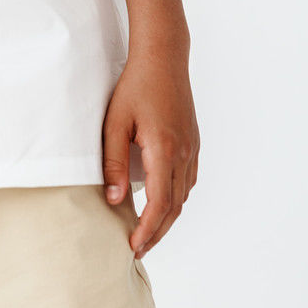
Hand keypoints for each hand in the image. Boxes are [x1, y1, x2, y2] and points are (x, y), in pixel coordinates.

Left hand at [101, 47, 198, 257]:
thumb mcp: (116, 122)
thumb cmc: (136, 86)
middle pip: (174, 207)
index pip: (160, 204)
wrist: (163, 58)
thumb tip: (113, 198)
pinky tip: (162, 204)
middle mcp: (184, 153)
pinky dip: (176, 199)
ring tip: (147, 232)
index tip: (133, 246)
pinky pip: (188, 180)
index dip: (147, 230)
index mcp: (164, 150)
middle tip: (138, 250)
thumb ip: (113, 161)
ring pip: (183, 196)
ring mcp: (192, 149)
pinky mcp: (193, 143)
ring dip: (167, 218)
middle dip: (157, 232)